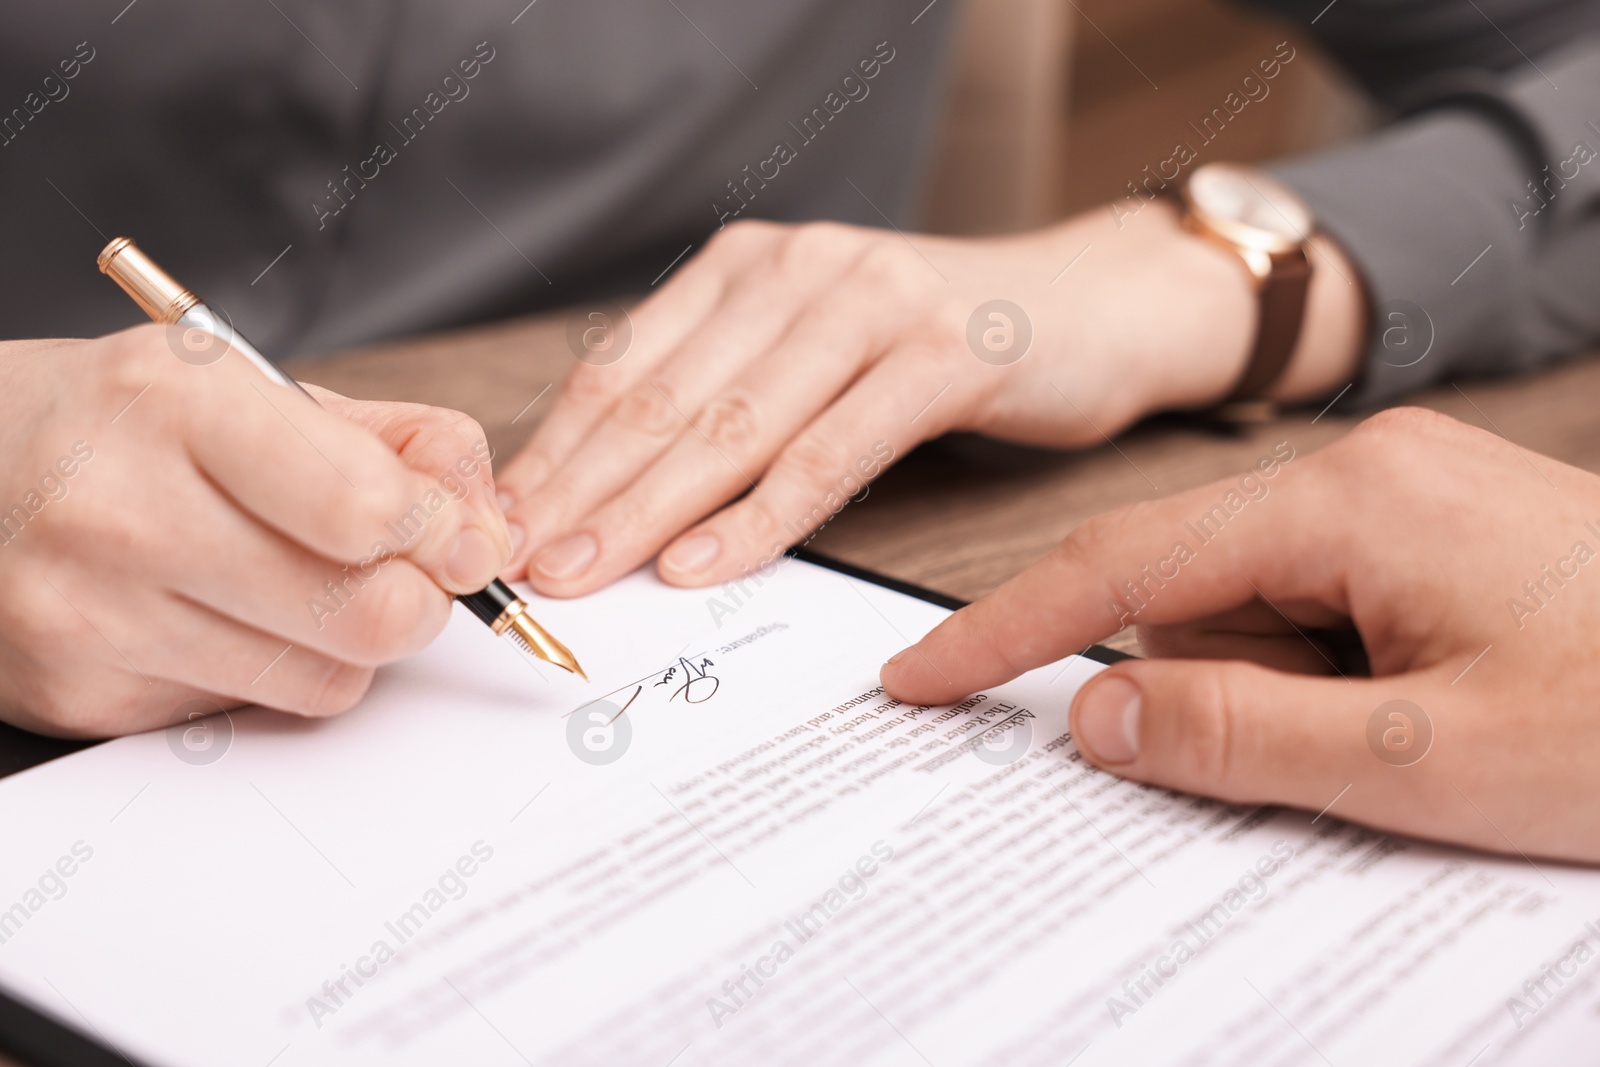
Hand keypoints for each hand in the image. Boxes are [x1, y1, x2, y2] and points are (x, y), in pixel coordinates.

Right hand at [0, 326, 512, 736]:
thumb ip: (399, 444)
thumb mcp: (255, 384)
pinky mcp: (83, 698)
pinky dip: (271, 672)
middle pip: (368, 615)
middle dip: (418, 600)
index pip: (369, 509)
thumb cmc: (120, 422)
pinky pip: (253, 713)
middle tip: (396, 571)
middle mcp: (125, 513)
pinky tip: (220, 615)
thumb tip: (486, 534)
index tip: (452, 534)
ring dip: (348, 644)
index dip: (442, 531)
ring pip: (326, 681)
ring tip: (297, 584)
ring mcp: (94, 618)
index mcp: (178, 405)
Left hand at [496, 203, 1362, 595]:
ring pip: (734, 425)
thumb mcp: (817, 352)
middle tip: (520, 567)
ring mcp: (870, 305)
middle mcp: (797, 270)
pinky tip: (704, 565)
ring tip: (589, 574)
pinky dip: (762, 516)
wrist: (1093, 307)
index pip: (624, 369)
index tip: (501, 528)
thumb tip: (614, 494)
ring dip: (650, 509)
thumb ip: (729, 397)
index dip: (555, 454)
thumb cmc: (941, 346)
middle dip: (582, 490)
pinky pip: (832, 451)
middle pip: (663, 398)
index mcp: (748, 266)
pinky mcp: (942, 355)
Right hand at [882, 408, 1599, 862]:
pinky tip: (1429, 728)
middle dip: (1220, 697)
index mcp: (1352, 500)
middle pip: (1200, 596)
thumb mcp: (1429, 764)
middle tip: (1331, 767)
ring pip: (1263, 619)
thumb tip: (1096, 715)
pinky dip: (1335, 693)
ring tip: (1424, 749)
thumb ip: (1242, 737)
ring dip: (1295, 704)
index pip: (1123, 564)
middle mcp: (1369, 478)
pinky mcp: (1434, 545)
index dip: (1006, 630)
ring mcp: (1407, 507)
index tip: (919, 677)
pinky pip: (1323, 621)